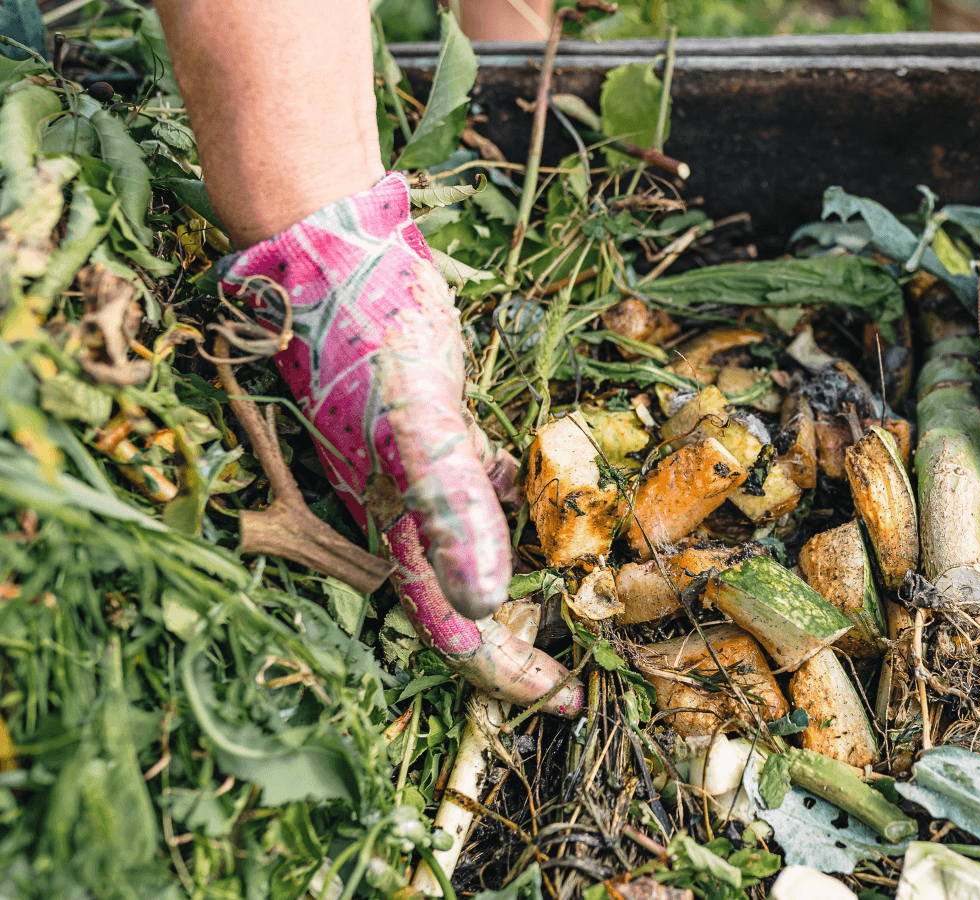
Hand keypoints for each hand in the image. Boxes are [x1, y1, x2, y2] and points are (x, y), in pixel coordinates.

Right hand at [221, 173, 580, 711]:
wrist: (333, 258)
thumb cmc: (364, 338)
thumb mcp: (414, 421)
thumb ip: (450, 503)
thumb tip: (488, 600)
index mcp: (396, 524)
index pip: (451, 625)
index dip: (504, 672)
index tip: (562, 699)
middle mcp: (407, 510)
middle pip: (465, 600)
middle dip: (519, 641)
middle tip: (579, 669)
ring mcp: (423, 469)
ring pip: (478, 548)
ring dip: (525, 577)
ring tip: (579, 598)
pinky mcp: (439, 427)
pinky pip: (482, 484)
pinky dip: (518, 501)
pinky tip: (548, 494)